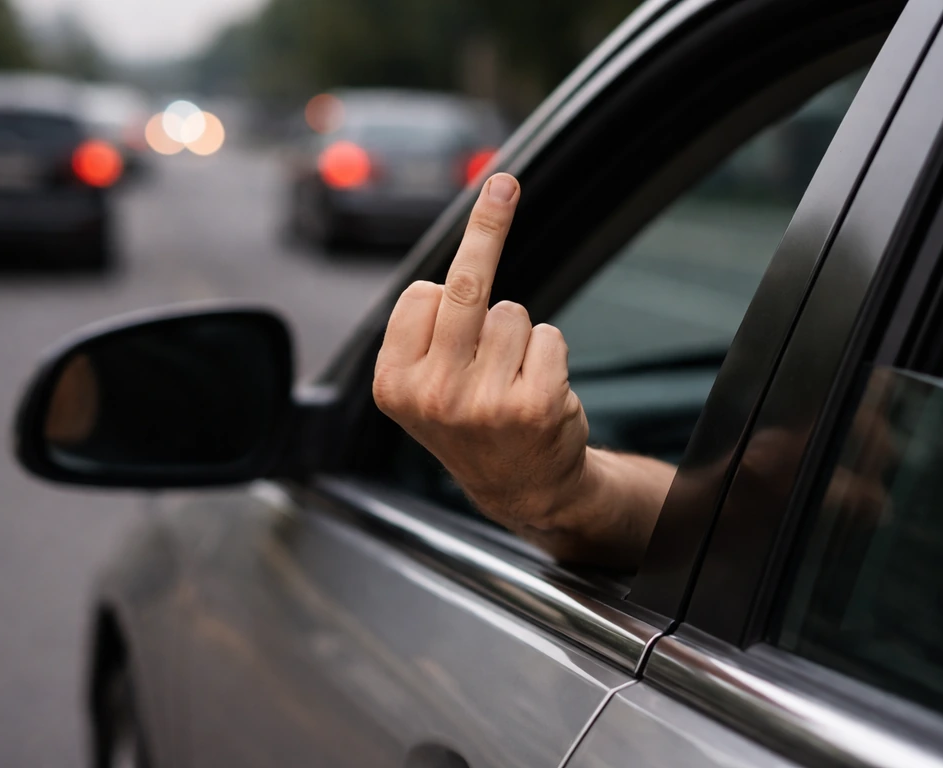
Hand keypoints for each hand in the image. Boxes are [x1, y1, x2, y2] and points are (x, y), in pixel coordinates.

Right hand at [373, 173, 590, 536]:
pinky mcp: (534, 404)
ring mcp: (484, 402)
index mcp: (393, 385)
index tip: (454, 278)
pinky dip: (549, 352)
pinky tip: (538, 391)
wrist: (521, 486)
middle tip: (504, 184)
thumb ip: (424, 329)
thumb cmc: (470, 421)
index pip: (422, 294)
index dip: (444, 298)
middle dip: (488, 225)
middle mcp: (433, 395)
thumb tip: (462, 250)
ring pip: (512, 313)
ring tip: (510, 380)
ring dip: (519, 336)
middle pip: (463, 285)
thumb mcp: (421, 384)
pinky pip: (548, 333)